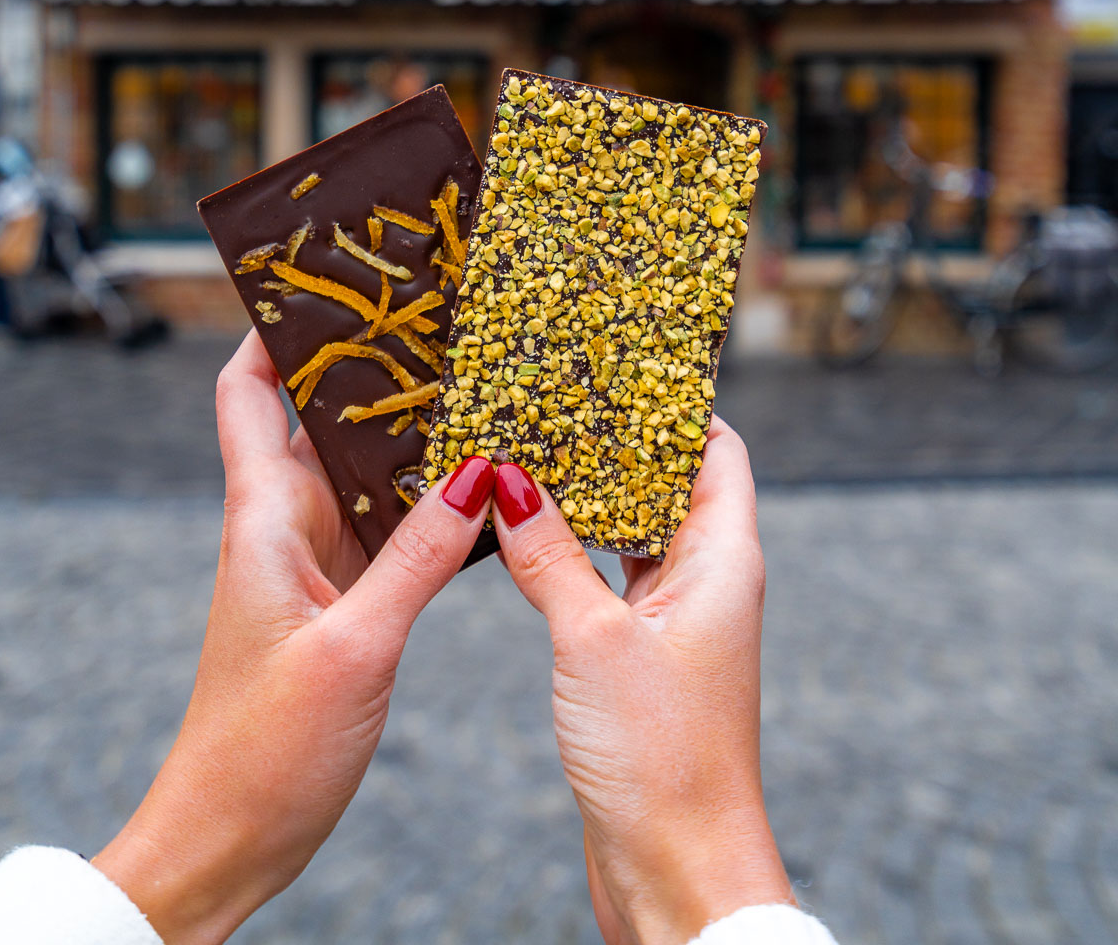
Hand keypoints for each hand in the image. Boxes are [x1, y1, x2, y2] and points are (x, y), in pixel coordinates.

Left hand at [94, 330, 493, 944]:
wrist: (228, 842)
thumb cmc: (263, 752)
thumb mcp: (355, 646)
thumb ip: (418, 557)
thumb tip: (484, 468)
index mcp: (263, 518)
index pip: (247, 392)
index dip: (274, 329)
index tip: (325, 274)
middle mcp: (285, 528)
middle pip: (319, 418)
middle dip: (369, 365)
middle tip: (440, 312)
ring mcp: (316, 565)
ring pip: (362, 472)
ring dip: (409, 432)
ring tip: (478, 379)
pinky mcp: (343, 605)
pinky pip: (388, 528)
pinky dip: (428, 500)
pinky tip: (484, 486)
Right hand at [493, 419, 792, 944]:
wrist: (678, 873)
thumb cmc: (663, 759)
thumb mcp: (592, 638)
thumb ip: (548, 552)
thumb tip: (505, 477)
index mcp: (724, 559)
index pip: (716, 449)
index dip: (679, 400)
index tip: (624, 356)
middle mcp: (708, 581)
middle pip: (667, 481)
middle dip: (613, 439)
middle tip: (553, 390)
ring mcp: (675, 621)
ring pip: (630, 530)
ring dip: (585, 495)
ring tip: (525, 445)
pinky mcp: (641, 659)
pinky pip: (607, 579)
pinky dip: (569, 549)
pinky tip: (521, 531)